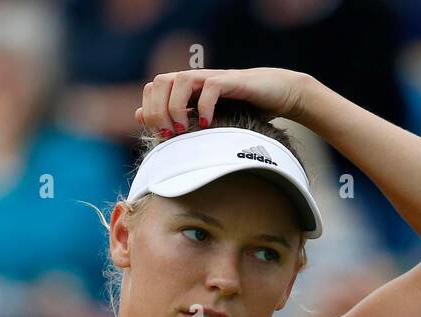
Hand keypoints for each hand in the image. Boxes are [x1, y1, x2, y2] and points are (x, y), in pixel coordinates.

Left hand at [135, 68, 313, 135]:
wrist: (280, 94)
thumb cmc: (245, 109)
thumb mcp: (206, 116)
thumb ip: (176, 114)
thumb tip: (139, 115)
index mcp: (187, 87)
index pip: (153, 87)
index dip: (150, 109)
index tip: (161, 135)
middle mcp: (196, 78)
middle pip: (160, 81)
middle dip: (159, 110)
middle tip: (170, 135)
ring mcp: (213, 77)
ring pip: (180, 80)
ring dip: (176, 107)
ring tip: (183, 130)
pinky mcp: (233, 81)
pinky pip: (211, 87)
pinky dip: (205, 106)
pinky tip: (208, 125)